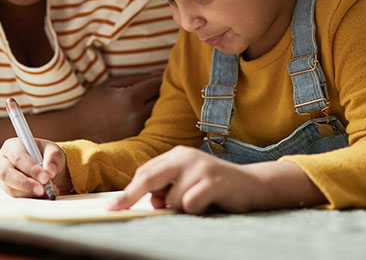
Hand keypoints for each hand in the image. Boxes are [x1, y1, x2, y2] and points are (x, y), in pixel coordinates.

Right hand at [0, 137, 71, 197]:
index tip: (45, 177)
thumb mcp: (53, 150)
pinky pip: (16, 197)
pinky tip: (43, 194)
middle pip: (7, 174)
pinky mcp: (8, 190)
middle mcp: (3, 161)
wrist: (46, 168)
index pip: (18, 158)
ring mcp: (3, 178)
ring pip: (12, 188)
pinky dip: (31, 197)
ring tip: (49, 190)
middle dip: (26, 184)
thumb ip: (53, 157)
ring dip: (31, 192)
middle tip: (43, 189)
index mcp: (12, 146)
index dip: (31, 168)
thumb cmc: (46, 155)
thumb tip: (50, 171)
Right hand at [69, 69, 163, 142]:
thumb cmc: (93, 103)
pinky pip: (151, 125)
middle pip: (162, 99)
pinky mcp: (136, 139)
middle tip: (153, 89)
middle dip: (160, 92)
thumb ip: (137, 78)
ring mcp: (138, 129)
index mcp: (130, 98)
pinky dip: (149, 118)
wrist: (77, 129)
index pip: (157, 84)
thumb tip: (159, 73)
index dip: (160, 79)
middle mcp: (137, 115)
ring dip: (157, 106)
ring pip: (159, 113)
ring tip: (146, 101)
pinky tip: (140, 115)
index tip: (158, 77)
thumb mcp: (111, 84)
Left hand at [107, 146, 267, 213]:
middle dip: (131, 196)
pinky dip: (195, 210)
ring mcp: (200, 167)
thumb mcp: (187, 184)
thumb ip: (167, 188)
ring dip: (180, 208)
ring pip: (171, 199)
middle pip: (149, 178)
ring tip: (198, 202)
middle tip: (117, 209)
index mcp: (176, 155)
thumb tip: (149, 200)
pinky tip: (208, 204)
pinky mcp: (213, 181)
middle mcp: (186, 157)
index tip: (113, 206)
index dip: (128, 191)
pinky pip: (189, 204)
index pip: (145, 172)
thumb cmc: (214, 188)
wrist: (253, 185)